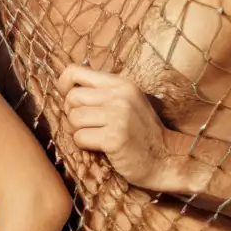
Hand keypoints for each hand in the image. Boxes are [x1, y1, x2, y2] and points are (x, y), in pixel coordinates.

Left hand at [57, 64, 176, 191]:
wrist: (166, 159)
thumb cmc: (140, 133)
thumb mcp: (126, 102)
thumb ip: (101, 92)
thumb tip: (65, 89)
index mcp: (121, 83)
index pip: (75, 71)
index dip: (64, 85)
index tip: (69, 100)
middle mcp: (120, 95)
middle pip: (72, 98)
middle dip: (72, 114)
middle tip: (87, 126)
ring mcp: (118, 116)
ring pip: (73, 118)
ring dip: (78, 132)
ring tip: (95, 137)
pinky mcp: (114, 138)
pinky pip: (80, 137)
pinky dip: (84, 145)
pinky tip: (100, 147)